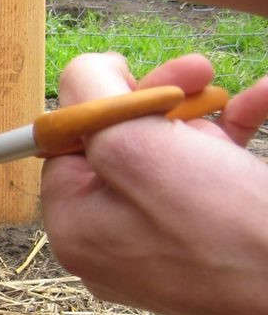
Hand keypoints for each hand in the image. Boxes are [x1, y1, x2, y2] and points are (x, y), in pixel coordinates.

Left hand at [41, 52, 267, 314]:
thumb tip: (84, 73)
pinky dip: (236, 133)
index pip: (67, 145)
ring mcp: (163, 245)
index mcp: (77, 228)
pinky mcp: (213, 242)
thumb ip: (92, 99)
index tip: (137, 73)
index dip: (100, 100)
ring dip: (205, 112)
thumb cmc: (224, 226)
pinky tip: (264, 101)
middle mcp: (112, 242)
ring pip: (173, 156)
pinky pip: (214, 175)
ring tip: (234, 91)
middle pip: (120, 146)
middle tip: (199, 69)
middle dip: (160, 98)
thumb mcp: (135, 146)